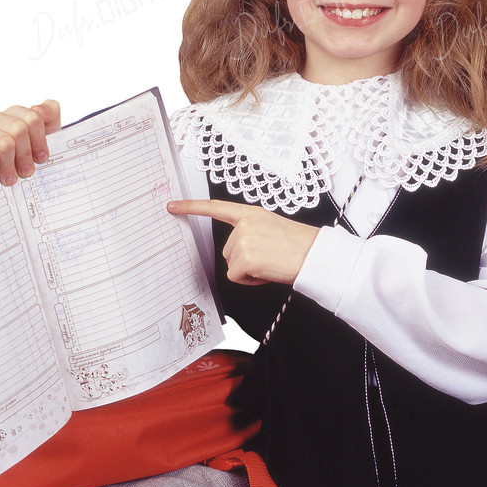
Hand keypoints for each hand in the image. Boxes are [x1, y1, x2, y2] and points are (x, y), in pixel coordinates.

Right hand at [0, 99, 60, 185]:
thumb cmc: (23, 159)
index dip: (40, 141)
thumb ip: (50, 116)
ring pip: (4, 143)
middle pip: (19, 130)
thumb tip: (42, 107)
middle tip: (26, 172)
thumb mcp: (44, 138)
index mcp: (15, 114)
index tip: (42, 158)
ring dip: (10, 164)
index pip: (33, 118)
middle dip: (26, 154)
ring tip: (11, 178)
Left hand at [168, 199, 319, 285]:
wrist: (315, 256)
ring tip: (271, 263)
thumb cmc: (298, 247)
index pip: (215, 208)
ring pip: (231, 265)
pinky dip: (251, 280)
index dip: (191, 207)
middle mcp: (244, 224)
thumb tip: (235, 253)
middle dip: (244, 260)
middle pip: (226, 251)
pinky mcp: (244, 258)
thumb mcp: (270, 229)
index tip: (172, 206)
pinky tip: (268, 271)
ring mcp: (242, 240)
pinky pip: (236, 277)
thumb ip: (249, 233)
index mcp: (251, 213)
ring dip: (249, 270)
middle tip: (269, 257)